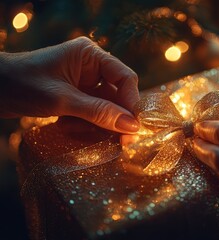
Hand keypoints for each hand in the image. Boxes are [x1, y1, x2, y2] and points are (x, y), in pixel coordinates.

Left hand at [0, 37, 139, 132]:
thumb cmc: (22, 84)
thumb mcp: (62, 100)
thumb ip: (98, 112)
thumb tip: (132, 126)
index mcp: (91, 56)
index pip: (124, 78)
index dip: (131, 102)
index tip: (133, 128)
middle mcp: (92, 67)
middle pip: (118, 95)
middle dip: (117, 118)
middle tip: (122, 142)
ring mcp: (85, 83)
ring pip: (107, 107)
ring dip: (99, 124)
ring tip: (81, 132)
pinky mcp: (77, 96)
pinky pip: (94, 113)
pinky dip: (87, 125)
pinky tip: (68, 127)